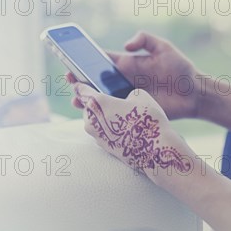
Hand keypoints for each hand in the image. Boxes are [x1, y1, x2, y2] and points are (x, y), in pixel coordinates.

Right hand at [69, 31, 204, 119]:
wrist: (193, 94)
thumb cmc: (180, 68)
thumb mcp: (164, 47)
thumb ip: (145, 39)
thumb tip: (125, 46)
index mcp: (127, 64)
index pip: (101, 61)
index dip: (84, 60)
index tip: (70, 59)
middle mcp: (123, 80)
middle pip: (95, 81)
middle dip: (80, 80)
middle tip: (71, 80)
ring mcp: (126, 96)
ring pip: (100, 98)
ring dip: (86, 98)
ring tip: (77, 99)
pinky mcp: (132, 111)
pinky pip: (112, 112)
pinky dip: (100, 113)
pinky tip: (92, 113)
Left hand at [73, 82, 192, 183]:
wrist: (155, 150)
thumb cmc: (147, 119)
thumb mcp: (140, 95)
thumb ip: (125, 93)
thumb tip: (124, 101)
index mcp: (97, 102)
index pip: (80, 90)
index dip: (79, 84)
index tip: (76, 81)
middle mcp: (91, 120)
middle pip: (87, 106)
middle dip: (96, 102)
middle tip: (111, 98)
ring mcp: (95, 135)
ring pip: (94, 119)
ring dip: (103, 115)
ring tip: (123, 114)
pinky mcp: (103, 146)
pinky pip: (101, 131)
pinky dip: (108, 127)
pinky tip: (125, 127)